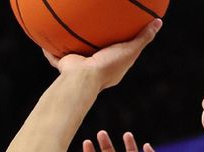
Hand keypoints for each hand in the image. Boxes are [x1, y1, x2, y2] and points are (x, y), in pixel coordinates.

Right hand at [44, 20, 161, 90]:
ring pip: (74, 53)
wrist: (83, 78)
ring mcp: (79, 68)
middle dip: (93, 44)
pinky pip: (54, 56)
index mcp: (110, 68)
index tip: (120, 33)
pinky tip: (44, 37)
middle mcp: (94, 69)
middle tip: (93, 28)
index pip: (117, 54)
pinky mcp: (64, 66)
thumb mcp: (130, 49)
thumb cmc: (108, 66)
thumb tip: (158, 21)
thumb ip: (143, 37)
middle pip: (94, 53)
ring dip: (70, 45)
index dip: (119, 45)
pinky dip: (49, 49)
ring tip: (66, 29)